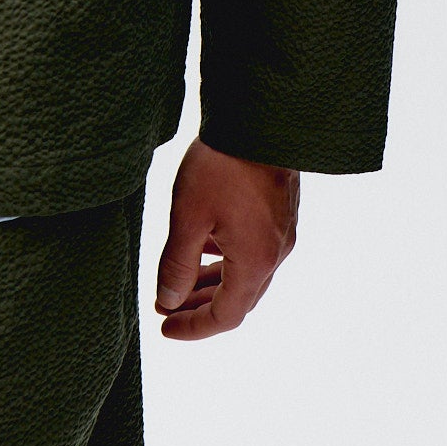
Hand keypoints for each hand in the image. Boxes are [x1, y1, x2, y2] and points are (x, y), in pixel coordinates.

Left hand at [154, 135, 299, 339]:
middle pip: (239, 298)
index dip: (193, 328)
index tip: (164, 328)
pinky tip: (204, 248)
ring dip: (214, 284)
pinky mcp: (281, 211)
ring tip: (180, 284)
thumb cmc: (222, 166)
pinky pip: (254, 251)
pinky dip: (227, 260)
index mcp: (255, 261)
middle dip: (200, 307)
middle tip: (166, 307)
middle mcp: (275, 252)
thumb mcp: (188, 217)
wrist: (260, 117)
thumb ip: (176, 265)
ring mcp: (282, 231)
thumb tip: (167, 300)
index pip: (225, 316)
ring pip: (247, 274)